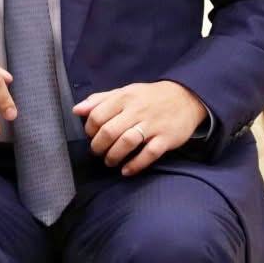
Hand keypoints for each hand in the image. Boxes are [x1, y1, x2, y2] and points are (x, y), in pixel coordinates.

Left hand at [72, 81, 207, 175]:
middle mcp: (137, 110)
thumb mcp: (125, 92)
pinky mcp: (166, 139)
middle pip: (109, 131)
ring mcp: (153, 125)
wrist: (186, 97)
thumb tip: (77, 110)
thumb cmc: (149, 97)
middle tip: (98, 152)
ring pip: (126, 143)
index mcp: (125, 97)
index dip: (90, 130)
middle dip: (98, 146)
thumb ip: (100, 100)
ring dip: (113, 156)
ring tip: (110, 161)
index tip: (92, 136)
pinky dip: (135, 165)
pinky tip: (126, 170)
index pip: (98, 115)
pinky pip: (148, 154)